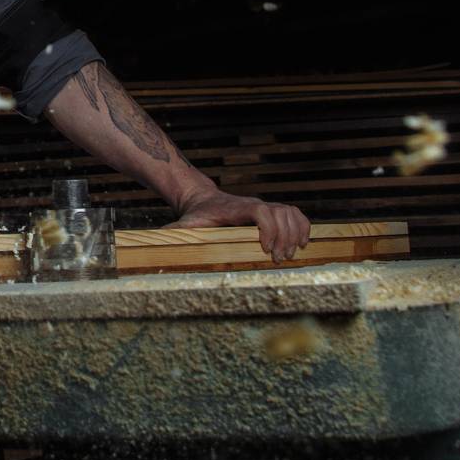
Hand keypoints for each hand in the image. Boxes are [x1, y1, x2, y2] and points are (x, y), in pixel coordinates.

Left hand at [166, 188, 311, 263]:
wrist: (203, 199)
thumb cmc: (196, 215)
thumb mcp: (185, 224)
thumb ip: (175, 234)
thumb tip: (156, 245)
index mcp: (238, 208)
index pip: (262, 211)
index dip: (268, 228)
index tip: (266, 249)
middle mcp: (255, 205)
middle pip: (281, 213)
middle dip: (284, 237)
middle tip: (279, 259)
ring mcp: (265, 207)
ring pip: (291, 212)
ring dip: (295, 233)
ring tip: (290, 254)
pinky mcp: (272, 212)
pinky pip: (295, 214)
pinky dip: (303, 227)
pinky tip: (302, 243)